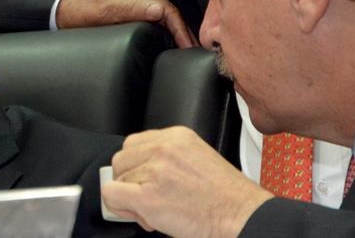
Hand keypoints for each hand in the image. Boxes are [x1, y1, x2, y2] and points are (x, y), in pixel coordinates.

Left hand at [56, 0, 194, 47]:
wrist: (64, 13)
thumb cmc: (82, 11)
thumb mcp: (105, 11)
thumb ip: (131, 10)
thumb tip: (159, 11)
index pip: (168, 9)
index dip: (180, 28)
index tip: (188, 46)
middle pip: (170, 14)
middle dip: (184, 32)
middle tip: (195, 52)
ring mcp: (138, 4)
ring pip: (165, 19)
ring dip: (177, 34)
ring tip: (188, 52)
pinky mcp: (134, 14)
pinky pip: (156, 23)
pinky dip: (166, 34)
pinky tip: (171, 46)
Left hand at [101, 126, 272, 236]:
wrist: (243, 217)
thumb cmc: (226, 197)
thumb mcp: (196, 160)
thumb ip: (166, 159)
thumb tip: (138, 172)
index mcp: (176, 136)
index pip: (134, 144)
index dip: (136, 166)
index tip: (145, 181)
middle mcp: (164, 148)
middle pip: (122, 159)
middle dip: (130, 181)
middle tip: (149, 199)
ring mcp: (154, 171)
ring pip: (117, 179)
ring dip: (130, 198)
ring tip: (156, 210)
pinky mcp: (147, 197)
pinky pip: (111, 195)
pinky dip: (119, 206)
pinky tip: (142, 215)